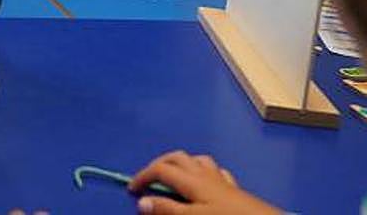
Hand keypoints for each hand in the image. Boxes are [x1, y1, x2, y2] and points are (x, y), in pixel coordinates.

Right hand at [129, 152, 280, 213]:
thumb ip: (168, 210)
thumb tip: (142, 201)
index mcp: (192, 180)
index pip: (161, 170)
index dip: (143, 176)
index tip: (132, 189)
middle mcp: (205, 174)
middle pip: (177, 158)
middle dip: (159, 164)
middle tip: (148, 179)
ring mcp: (221, 179)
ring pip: (196, 160)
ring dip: (181, 164)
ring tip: (173, 177)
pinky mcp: (234, 189)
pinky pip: (215, 171)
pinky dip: (203, 172)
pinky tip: (204, 182)